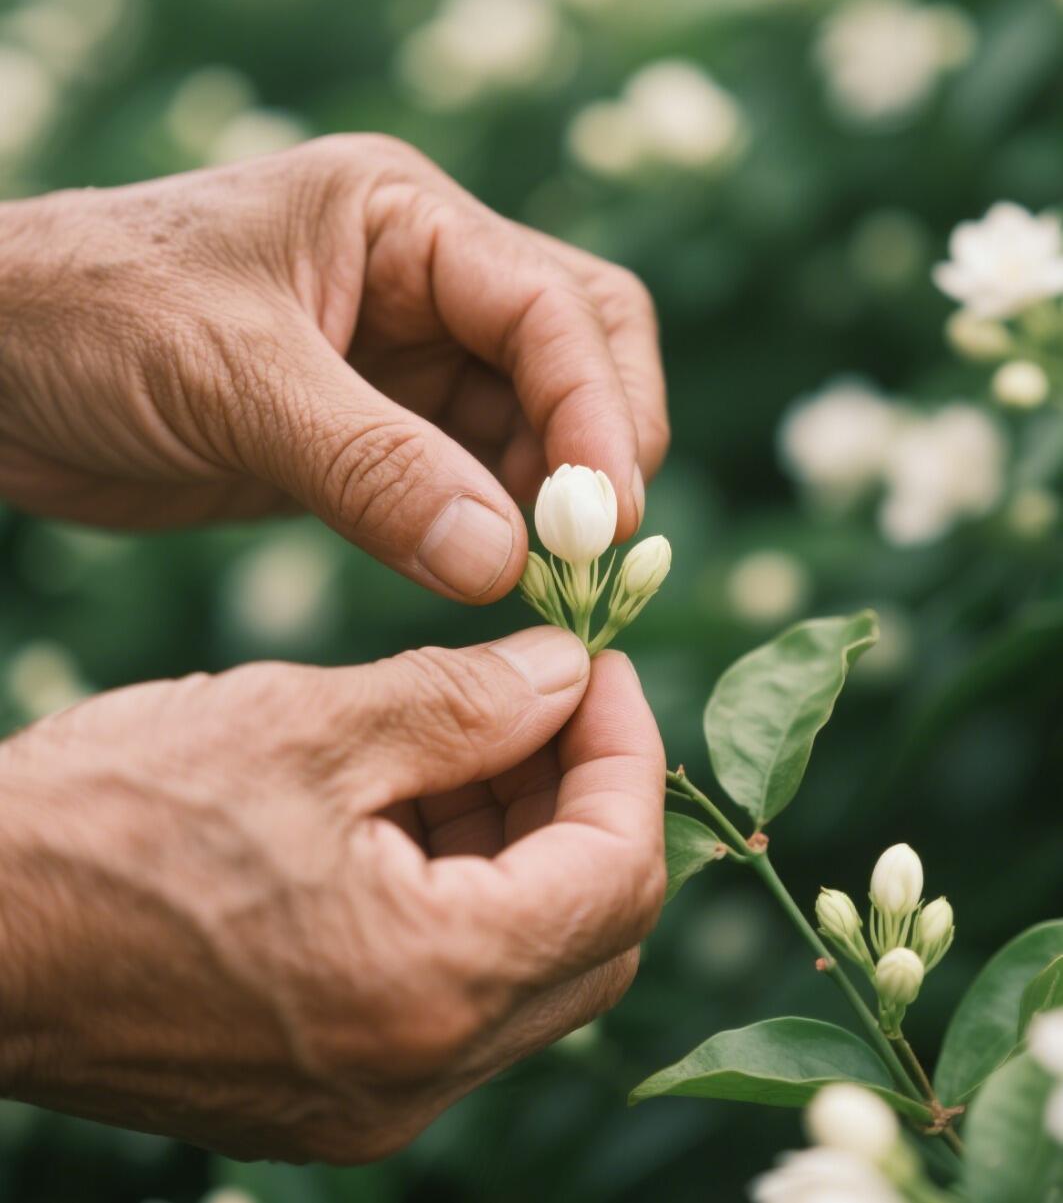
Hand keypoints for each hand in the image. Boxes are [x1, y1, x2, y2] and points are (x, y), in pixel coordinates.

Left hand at [0, 138, 667, 598]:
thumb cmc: (85, 318)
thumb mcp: (231, 378)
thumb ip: (372, 467)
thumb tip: (504, 562)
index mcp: (400, 217)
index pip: (549, 303)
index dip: (595, 408)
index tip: (603, 519)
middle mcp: (420, 276)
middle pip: (574, 348)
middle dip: (597, 443)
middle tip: (591, 553)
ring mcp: (398, 356)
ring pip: (527, 420)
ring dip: (546, 497)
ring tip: (542, 582)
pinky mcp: (368, 430)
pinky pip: (463, 475)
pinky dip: (488, 526)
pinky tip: (486, 575)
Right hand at [0, 628, 664, 1162]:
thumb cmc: (112, 822)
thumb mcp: (308, 725)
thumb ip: (467, 701)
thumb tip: (568, 674)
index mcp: (430, 988)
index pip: (619, 872)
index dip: (628, 751)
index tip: (599, 664)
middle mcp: (418, 1075)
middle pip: (590, 932)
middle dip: (586, 797)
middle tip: (546, 694)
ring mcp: (371, 1097)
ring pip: (524, 963)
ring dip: (526, 840)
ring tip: (473, 730)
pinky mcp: (325, 1085)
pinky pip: (448, 989)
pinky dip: (461, 891)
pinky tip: (413, 800)